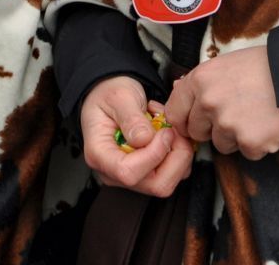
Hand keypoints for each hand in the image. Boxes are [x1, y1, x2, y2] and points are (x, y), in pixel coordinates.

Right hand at [80, 76, 193, 196]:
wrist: (107, 94)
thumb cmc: (108, 95)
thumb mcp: (119, 97)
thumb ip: (131, 118)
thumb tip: (144, 139)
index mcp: (99, 154)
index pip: (128, 172)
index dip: (153, 154)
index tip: (163, 131)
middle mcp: (113, 172)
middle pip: (154, 185)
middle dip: (175, 157)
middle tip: (174, 130)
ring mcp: (131, 174)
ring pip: (167, 182)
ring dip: (178, 153)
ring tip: (168, 127)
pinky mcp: (146, 173)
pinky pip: (173, 173)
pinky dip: (178, 153)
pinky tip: (168, 134)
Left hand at [178, 46, 278, 160]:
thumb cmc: (263, 67)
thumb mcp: (226, 64)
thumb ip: (201, 81)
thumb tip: (178, 89)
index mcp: (200, 80)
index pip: (175, 112)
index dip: (184, 119)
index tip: (193, 122)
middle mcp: (209, 102)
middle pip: (196, 132)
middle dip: (211, 129)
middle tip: (235, 115)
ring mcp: (227, 124)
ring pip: (221, 144)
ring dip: (235, 137)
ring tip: (255, 116)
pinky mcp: (249, 142)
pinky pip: (246, 152)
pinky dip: (257, 144)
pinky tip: (268, 125)